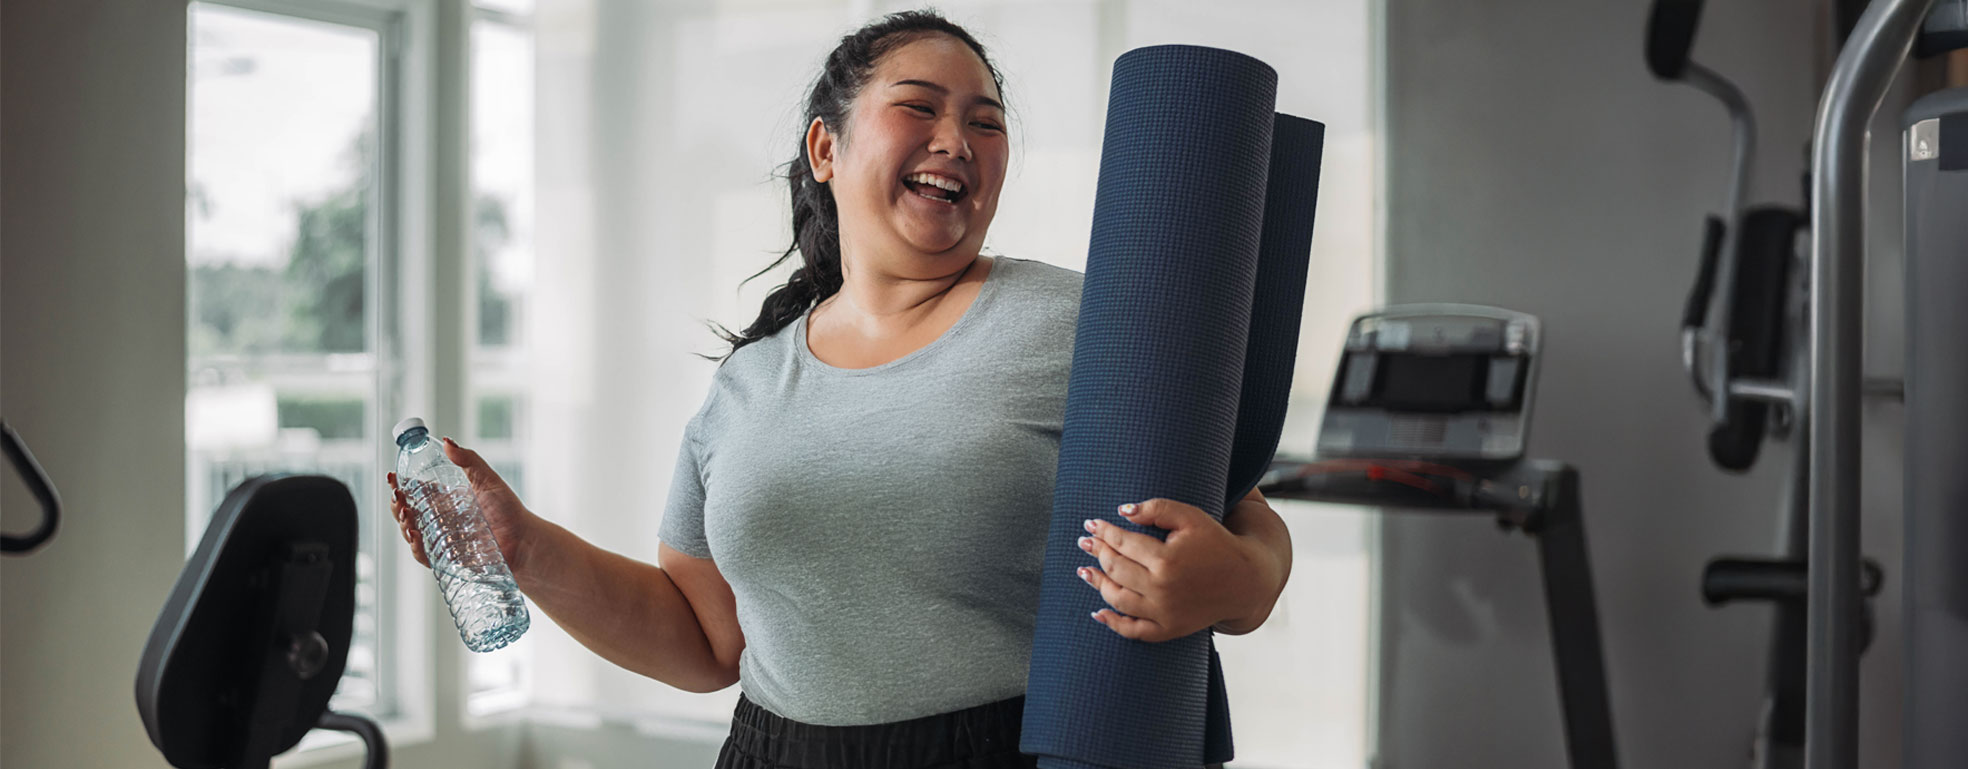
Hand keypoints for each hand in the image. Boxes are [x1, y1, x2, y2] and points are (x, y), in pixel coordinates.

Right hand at [387, 437, 535, 572]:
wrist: (525, 541)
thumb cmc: (509, 510)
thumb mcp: (488, 480)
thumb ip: (469, 460)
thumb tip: (446, 441)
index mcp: (447, 501)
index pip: (416, 491)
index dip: (400, 484)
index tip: (392, 476)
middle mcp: (441, 521)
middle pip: (407, 512)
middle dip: (396, 504)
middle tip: (398, 496)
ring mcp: (442, 540)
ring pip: (411, 533)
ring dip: (402, 524)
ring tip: (405, 514)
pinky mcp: (447, 559)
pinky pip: (425, 555)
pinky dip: (415, 547)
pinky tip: (415, 536)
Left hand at [1075, 497, 1283, 641]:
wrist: (1245, 580)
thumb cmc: (1217, 544)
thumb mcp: (1191, 517)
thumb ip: (1157, 509)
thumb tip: (1122, 511)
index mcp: (1166, 560)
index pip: (1122, 542)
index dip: (1104, 531)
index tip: (1091, 524)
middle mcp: (1162, 589)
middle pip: (1115, 569)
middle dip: (1097, 552)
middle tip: (1085, 543)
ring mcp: (1164, 613)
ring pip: (1117, 599)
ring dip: (1097, 583)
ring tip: (1085, 571)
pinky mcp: (1169, 629)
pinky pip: (1133, 631)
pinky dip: (1113, 623)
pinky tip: (1098, 612)